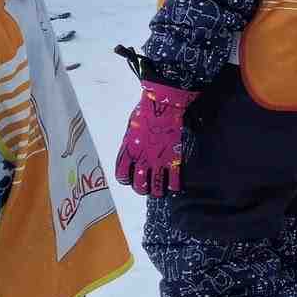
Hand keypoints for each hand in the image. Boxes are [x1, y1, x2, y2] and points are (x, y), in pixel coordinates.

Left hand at [114, 78, 198, 195]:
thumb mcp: (130, 129)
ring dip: (157, 191)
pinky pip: (173, 180)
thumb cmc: (145, 112)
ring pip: (156, 187)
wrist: (163, 106)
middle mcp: (142, 160)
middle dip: (142, 189)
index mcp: (128, 152)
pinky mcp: (174, 159)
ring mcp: (158, 161)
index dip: (126, 180)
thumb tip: (133, 152)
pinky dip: (174, 187)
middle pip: (139, 186)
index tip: (131, 179)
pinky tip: (174, 186)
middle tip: (147, 187)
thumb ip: (131, 145)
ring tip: (160, 190)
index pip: (122, 175)